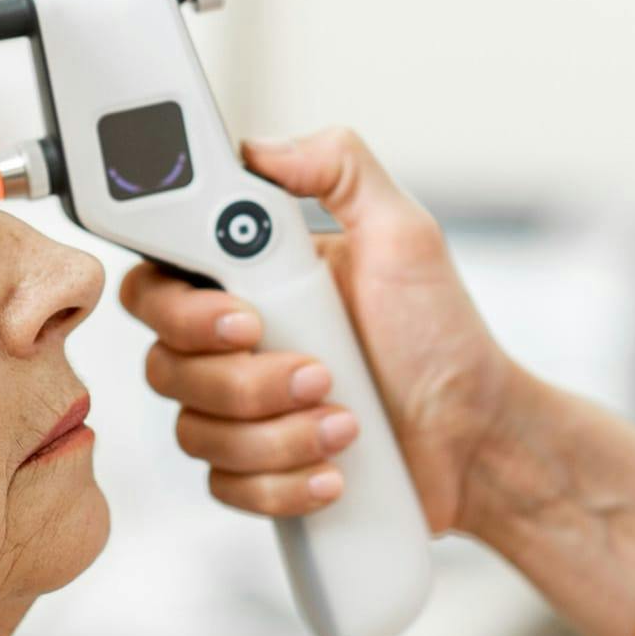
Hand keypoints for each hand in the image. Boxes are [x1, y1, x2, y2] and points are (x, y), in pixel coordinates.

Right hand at [119, 128, 512, 533]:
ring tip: (346, 421)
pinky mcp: (255, 471)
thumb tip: (262, 150)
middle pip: (163, 363)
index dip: (180, 306)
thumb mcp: (403, 233)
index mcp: (245, 278)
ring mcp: (238, 412)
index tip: (246, 317)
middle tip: (318, 372)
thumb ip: (339, 168)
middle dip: (243, 378)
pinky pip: (226, 486)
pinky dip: (282, 482)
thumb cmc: (439, 333)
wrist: (476, 435)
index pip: (158, 282)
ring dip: (275, 433)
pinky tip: (335, 473)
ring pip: (195, 431)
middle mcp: (227, 344)